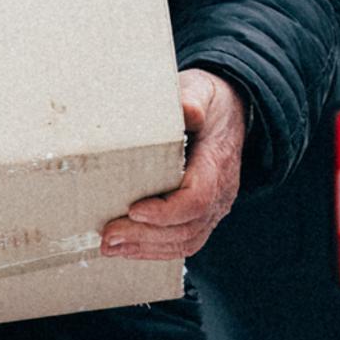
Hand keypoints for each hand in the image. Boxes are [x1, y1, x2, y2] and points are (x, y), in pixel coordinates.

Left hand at [101, 69, 246, 263]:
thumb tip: (187, 110)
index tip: (134, 210)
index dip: (166, 212)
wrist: (231, 111)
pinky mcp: (203, 214)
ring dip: (146, 249)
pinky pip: (184, 241)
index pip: (197, 199)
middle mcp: (220, 192)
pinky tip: (127, 249)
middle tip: (108, 236)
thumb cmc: (209, 101)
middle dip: (145, 237)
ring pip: (186, 241)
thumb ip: (194, 99)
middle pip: (187, 228)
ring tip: (110, 248)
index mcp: (217, 163)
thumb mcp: (201, 89)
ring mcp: (214, 207)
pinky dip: (155, 250)